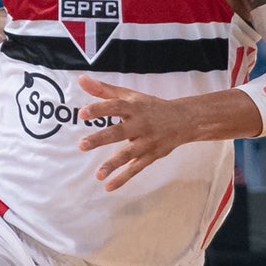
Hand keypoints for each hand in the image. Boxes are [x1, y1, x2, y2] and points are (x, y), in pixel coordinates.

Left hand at [74, 77, 201, 190]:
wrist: (184, 120)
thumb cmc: (150, 107)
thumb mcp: (130, 96)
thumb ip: (104, 90)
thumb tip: (81, 79)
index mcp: (134, 107)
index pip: (115, 107)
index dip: (99, 110)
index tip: (82, 114)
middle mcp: (141, 124)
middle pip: (119, 132)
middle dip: (101, 139)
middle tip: (82, 145)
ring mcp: (147, 142)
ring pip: (128, 154)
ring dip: (113, 164)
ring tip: (98, 175)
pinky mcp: (151, 156)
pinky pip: (136, 169)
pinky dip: (123, 178)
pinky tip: (108, 186)